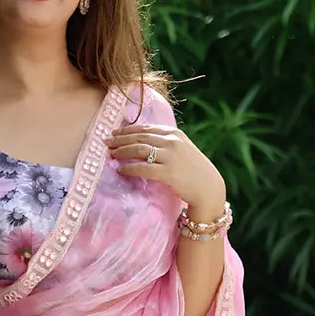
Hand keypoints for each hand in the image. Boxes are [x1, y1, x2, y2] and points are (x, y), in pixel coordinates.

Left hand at [106, 123, 225, 214]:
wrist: (208, 187)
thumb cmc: (193, 171)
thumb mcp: (182, 150)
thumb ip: (166, 144)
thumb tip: (144, 143)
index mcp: (174, 133)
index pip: (146, 128)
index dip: (128, 130)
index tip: (115, 132)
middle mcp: (172, 141)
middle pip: (140, 136)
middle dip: (120, 139)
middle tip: (106, 142)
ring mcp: (170, 156)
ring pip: (139, 149)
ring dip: (122, 151)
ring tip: (110, 154)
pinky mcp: (168, 172)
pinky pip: (144, 168)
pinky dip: (130, 167)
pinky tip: (120, 169)